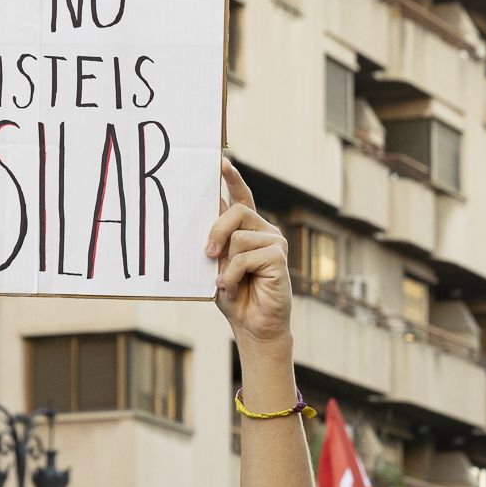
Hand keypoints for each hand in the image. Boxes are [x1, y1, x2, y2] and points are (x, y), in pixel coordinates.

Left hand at [205, 159, 292, 346]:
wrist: (252, 325)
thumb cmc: (234, 294)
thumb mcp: (217, 263)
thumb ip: (216, 237)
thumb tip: (212, 204)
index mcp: (248, 230)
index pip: (241, 198)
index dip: (232, 179)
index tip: (221, 161)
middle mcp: (264, 231)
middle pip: (236, 211)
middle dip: (215, 231)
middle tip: (207, 255)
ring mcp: (274, 242)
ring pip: (238, 236)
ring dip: (225, 264)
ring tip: (227, 282)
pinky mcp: (279, 257)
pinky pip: (244, 257)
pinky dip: (233, 275)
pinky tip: (235, 287)